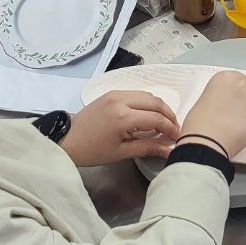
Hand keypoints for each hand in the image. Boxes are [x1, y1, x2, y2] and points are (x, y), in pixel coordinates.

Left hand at [60, 91, 180, 166]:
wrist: (68, 139)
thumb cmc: (92, 150)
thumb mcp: (121, 152)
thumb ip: (148, 148)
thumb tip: (169, 150)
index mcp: (123, 117)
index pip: (156, 118)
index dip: (170, 128)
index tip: (177, 137)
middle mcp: (121, 99)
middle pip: (155, 102)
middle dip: (169, 115)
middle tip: (174, 129)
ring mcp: (116, 93)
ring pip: (147, 95)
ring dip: (159, 107)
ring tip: (163, 122)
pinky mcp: (111, 92)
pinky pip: (136, 94)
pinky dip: (147, 102)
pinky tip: (149, 114)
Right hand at [179, 69, 245, 159]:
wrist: (204, 141)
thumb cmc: (200, 125)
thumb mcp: (207, 99)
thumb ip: (223, 95)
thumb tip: (232, 102)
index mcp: (225, 77)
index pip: (242, 79)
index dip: (241, 91)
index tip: (239, 99)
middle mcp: (240, 84)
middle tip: (242, 112)